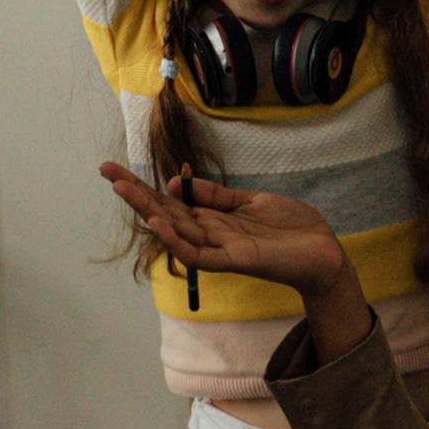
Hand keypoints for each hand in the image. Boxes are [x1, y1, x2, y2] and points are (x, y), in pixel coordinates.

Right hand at [100, 164, 353, 298]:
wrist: (323, 252)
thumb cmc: (291, 229)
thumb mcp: (251, 202)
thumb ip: (216, 196)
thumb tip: (175, 184)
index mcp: (211, 219)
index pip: (169, 201)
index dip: (143, 185)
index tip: (115, 168)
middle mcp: (209, 234)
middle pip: (164, 213)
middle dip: (135, 193)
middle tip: (105, 171)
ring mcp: (219, 249)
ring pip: (174, 232)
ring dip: (148, 211)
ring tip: (123, 189)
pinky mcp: (234, 261)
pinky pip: (199, 254)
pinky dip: (178, 240)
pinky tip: (160, 222)